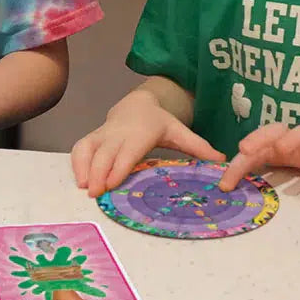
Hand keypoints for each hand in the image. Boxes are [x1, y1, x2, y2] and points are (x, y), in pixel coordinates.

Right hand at [71, 89, 224, 197]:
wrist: (137, 105)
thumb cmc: (159, 123)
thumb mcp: (179, 130)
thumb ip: (198, 146)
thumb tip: (222, 160)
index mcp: (140, 133)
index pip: (127, 150)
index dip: (119, 165)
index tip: (112, 183)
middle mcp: (118, 133)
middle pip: (105, 152)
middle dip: (98, 172)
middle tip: (95, 194)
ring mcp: (103, 135)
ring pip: (88, 148)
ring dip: (84, 168)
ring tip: (84, 189)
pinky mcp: (93, 138)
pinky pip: (80, 148)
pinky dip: (77, 164)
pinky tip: (79, 181)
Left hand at [217, 122, 299, 190]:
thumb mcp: (277, 161)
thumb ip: (256, 168)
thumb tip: (227, 186)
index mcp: (274, 142)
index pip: (252, 149)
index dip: (238, 165)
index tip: (225, 185)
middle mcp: (292, 138)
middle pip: (274, 130)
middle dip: (259, 137)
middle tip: (244, 149)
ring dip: (292, 139)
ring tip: (281, 149)